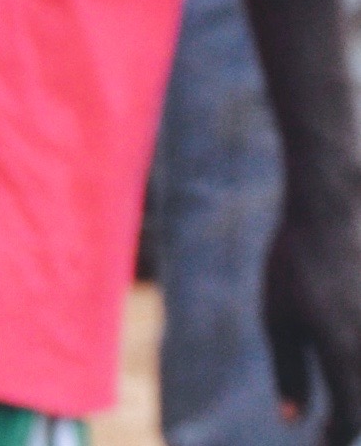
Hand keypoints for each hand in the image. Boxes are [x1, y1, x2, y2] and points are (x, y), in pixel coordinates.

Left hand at [267, 194, 360, 439]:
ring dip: (357, 390)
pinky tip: (348, 357)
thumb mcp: (279, 318)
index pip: (349, 420)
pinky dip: (358, 361)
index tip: (319, 442)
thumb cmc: (296, 262)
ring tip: (341, 394)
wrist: (331, 209)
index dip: (334, 438)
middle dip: (350, 419)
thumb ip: (290, 372)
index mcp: (344, 356)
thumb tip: (293, 418)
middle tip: (330, 426)